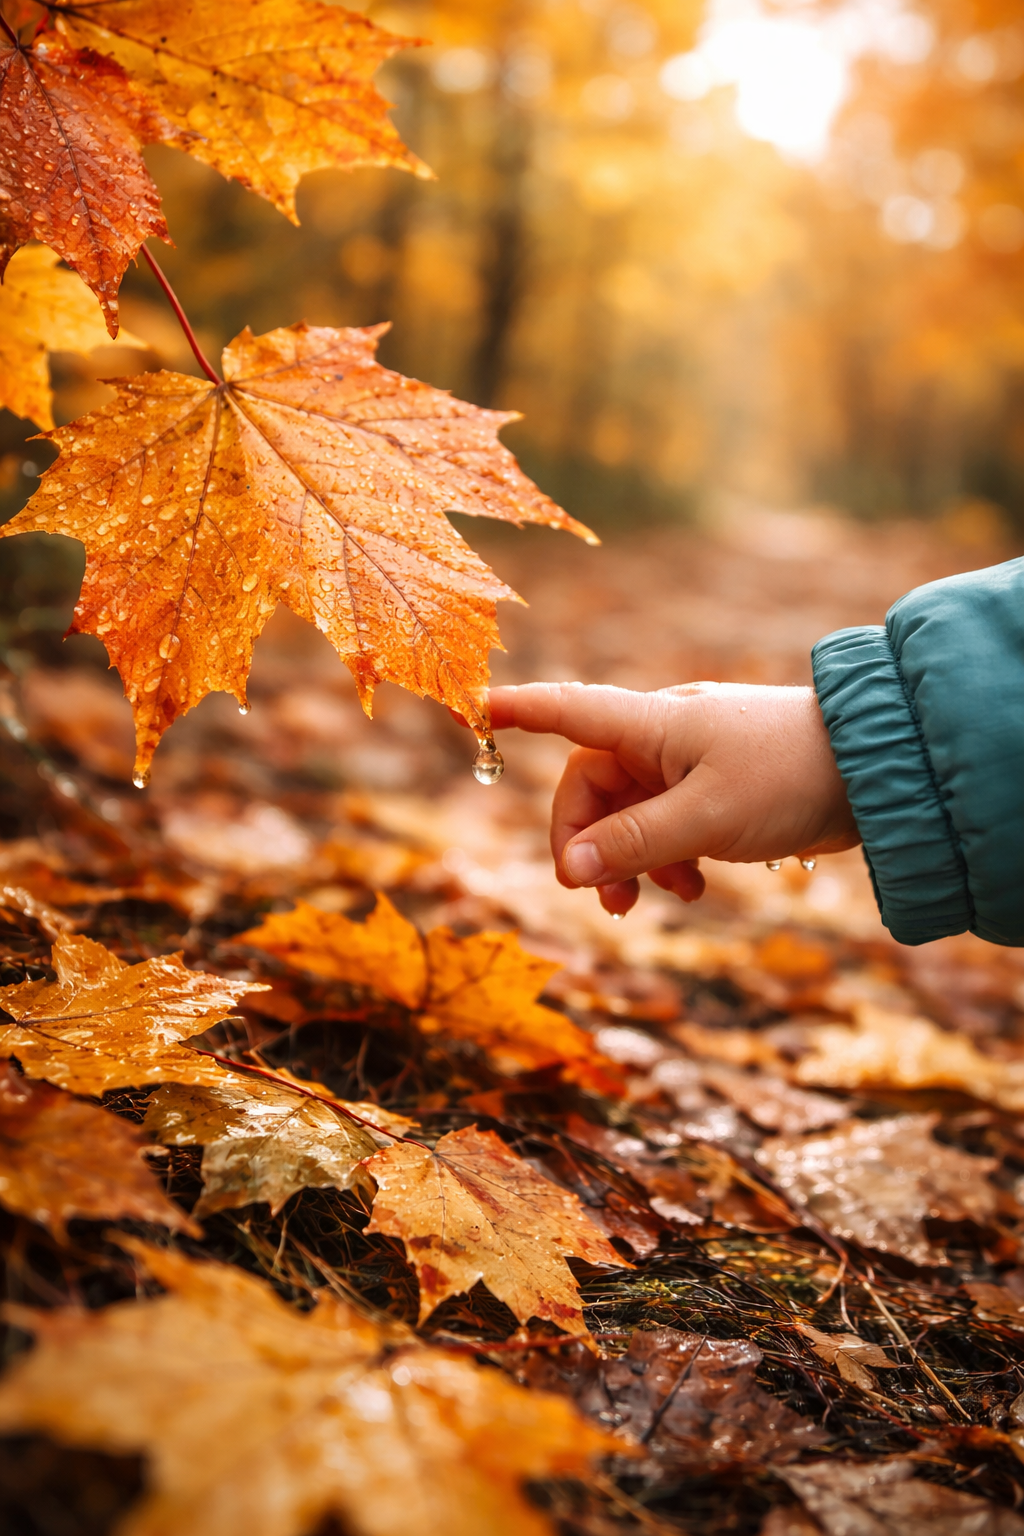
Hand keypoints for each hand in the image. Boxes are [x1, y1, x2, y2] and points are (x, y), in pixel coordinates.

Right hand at [488, 681, 859, 916]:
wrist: (876, 769)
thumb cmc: (788, 776)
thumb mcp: (704, 817)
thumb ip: (632, 844)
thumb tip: (567, 872)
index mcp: (651, 724)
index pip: (566, 709)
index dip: (519, 710)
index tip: (474, 709)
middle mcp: (662, 736)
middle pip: (592, 788)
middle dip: (588, 843)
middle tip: (601, 897)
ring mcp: (690, 762)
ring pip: (629, 813)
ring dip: (628, 860)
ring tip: (644, 904)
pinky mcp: (717, 787)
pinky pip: (668, 823)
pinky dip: (668, 858)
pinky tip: (693, 889)